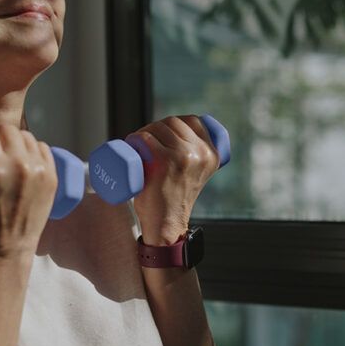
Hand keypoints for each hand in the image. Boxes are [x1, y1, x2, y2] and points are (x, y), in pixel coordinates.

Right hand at [0, 121, 56, 256]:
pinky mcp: (52, 178)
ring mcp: (38, 171)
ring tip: (7, 148)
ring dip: (15, 138)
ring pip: (26, 137)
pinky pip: (44, 148)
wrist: (5, 248)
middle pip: (7, 130)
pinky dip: (34, 147)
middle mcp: (18, 165)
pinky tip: (26, 152)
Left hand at [127, 116, 220, 245]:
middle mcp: (202, 153)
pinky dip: (136, 138)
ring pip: (158, 127)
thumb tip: (182, 135)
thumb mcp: (196, 173)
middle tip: (144, 142)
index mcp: (212, 154)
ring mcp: (183, 156)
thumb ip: (197, 157)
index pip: (193, 121)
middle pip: (173, 122)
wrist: (166, 224)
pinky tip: (132, 144)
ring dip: (144, 131)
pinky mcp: (165, 161)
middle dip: (156, 127)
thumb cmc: (175, 197)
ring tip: (137, 145)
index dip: (175, 123)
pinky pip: (146, 138)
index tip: (162, 134)